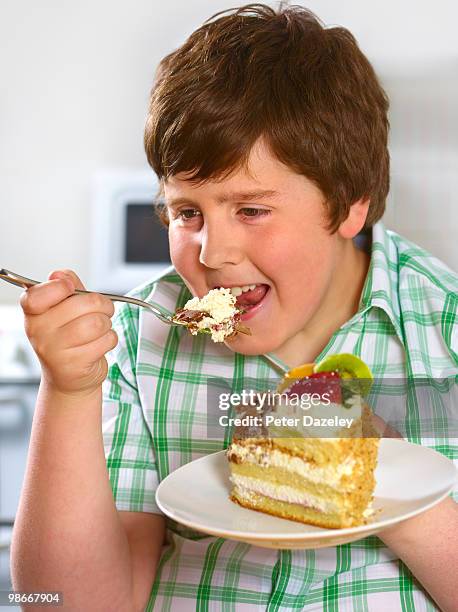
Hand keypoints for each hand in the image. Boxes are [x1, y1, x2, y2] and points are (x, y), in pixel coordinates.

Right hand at [20, 269, 116, 397]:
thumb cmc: (69, 337)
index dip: (60, 287)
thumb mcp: (65, 307)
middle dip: (103, 304)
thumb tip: (61, 275)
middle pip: (84, 303)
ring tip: (99, 329)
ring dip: (107, 324)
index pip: (39, 294)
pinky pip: (106, 341)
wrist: (68, 378)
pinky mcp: (74, 365)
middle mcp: (39, 331)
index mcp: (33, 312)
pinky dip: (110, 339)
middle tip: (102, 310)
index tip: (70, 288)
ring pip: (97, 323)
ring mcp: (54, 350)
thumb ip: (66, 286)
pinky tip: (98, 344)